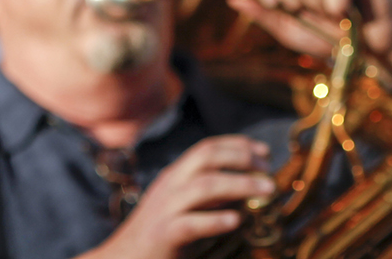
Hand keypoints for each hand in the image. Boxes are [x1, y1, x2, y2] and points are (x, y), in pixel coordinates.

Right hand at [82, 135, 274, 258]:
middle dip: (241, 157)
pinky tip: (236, 221)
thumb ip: (209, 195)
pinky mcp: (164, 234)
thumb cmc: (160, 233)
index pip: (207, 147)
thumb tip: (245, 187)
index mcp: (176, 175)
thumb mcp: (184, 205)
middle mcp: (171, 184)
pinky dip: (215, 220)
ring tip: (267, 191)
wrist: (123, 257)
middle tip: (268, 169)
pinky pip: (191, 223)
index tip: (264, 151)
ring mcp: (166, 208)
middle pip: (206, 156)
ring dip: (240, 184)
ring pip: (204, 186)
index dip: (238, 144)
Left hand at [232, 0, 391, 78]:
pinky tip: (347, 10)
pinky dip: (338, 6)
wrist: (371, 49)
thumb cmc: (329, 35)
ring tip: (333, 12)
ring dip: (320, 7)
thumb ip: (263, 13)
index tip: (275, 4)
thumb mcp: (289, 29)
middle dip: (293, 1)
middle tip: (312, 11)